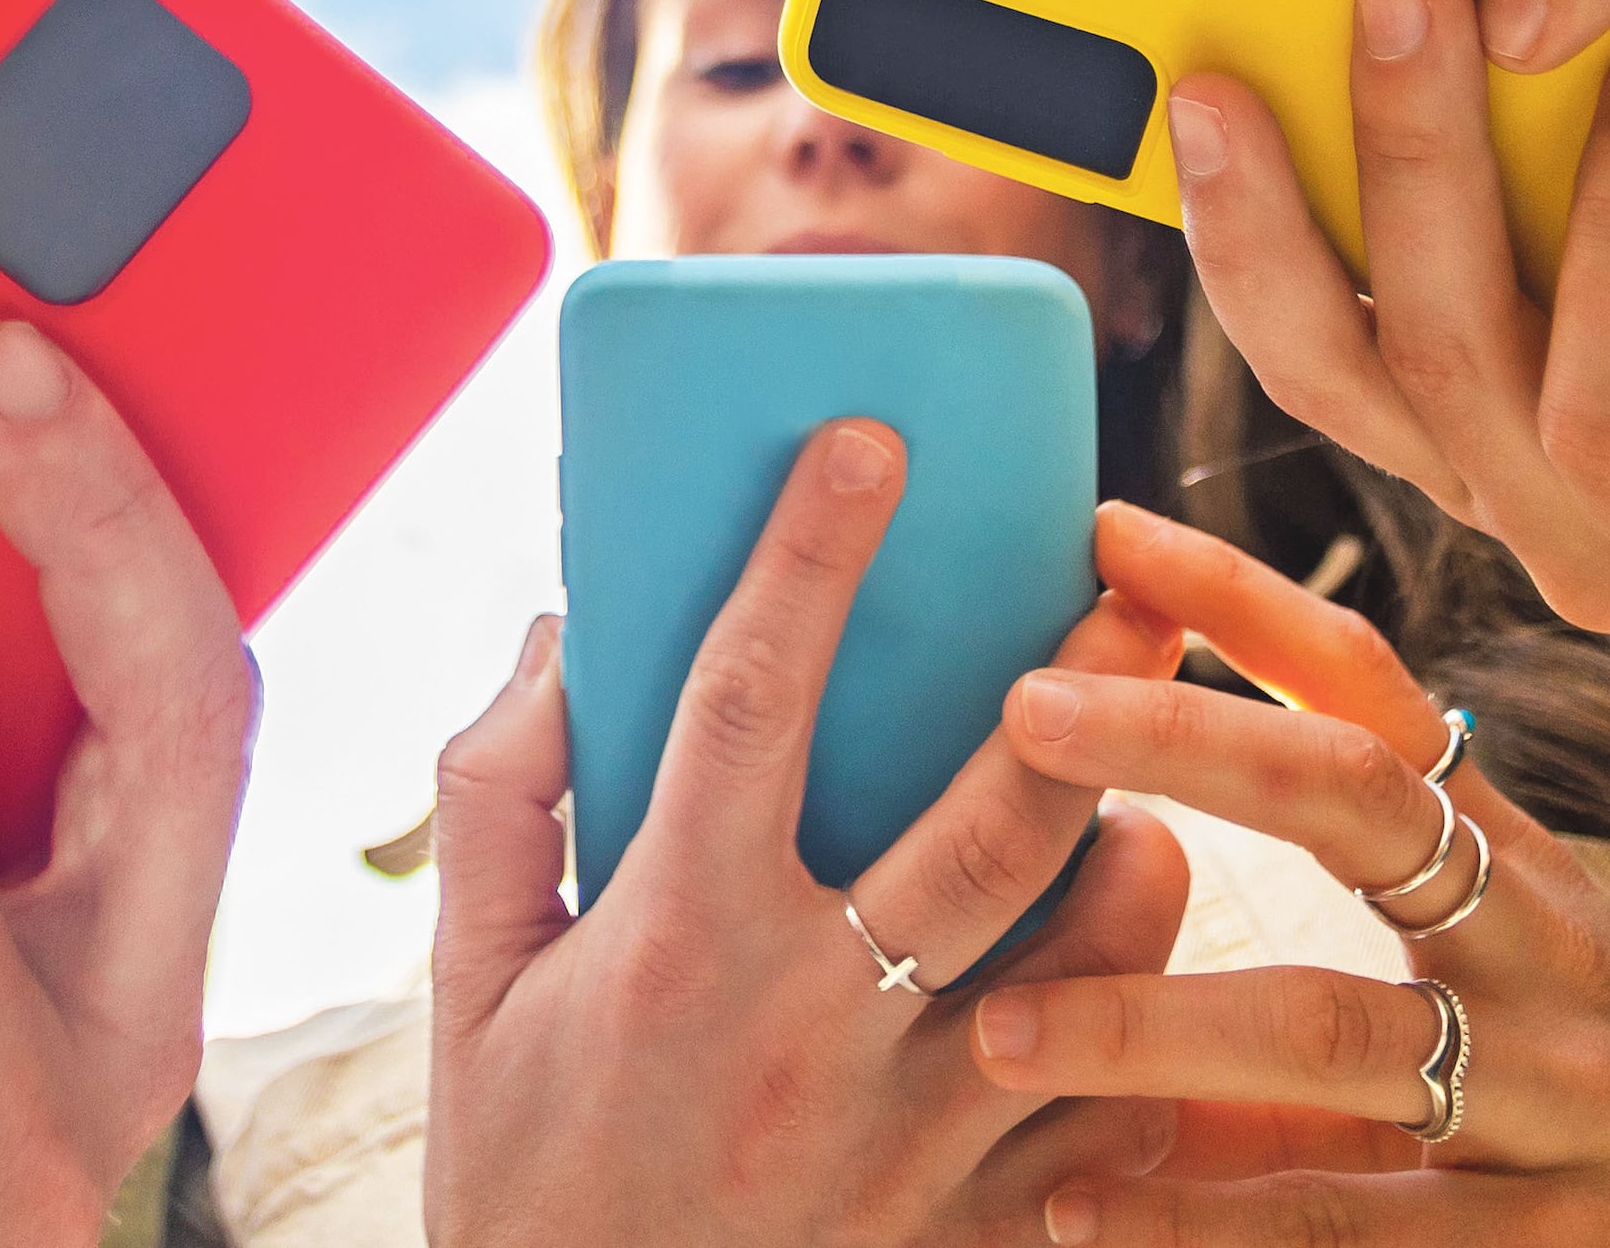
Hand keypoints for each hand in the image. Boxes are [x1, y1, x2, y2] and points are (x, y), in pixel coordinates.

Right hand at [428, 421, 1196, 1247]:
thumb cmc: (524, 1183)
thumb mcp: (468, 991)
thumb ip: (497, 803)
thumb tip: (557, 638)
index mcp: (678, 938)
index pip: (752, 695)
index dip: (810, 552)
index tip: (868, 441)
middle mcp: (814, 1027)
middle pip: (994, 818)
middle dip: (1078, 682)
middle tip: (1128, 584)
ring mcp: (918, 1137)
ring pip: (1101, 957)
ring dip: (1134, 856)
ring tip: (1133, 800)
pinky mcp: (982, 1228)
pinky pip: (1118, 1111)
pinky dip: (1141, 1036)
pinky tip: (1125, 992)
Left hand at [969, 504, 1609, 1243]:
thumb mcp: (1511, 1034)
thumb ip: (1309, 1020)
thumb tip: (1080, 979)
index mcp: (1523, 881)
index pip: (1381, 703)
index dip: (1249, 606)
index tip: (1107, 530)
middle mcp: (1548, 959)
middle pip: (1359, 805)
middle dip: (1187, 737)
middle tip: (1019, 709)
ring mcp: (1564, 1103)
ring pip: (1337, 1032)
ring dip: (1150, 1026)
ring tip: (1001, 1032)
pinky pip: (1358, 1231)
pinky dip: (1206, 1226)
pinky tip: (1080, 1222)